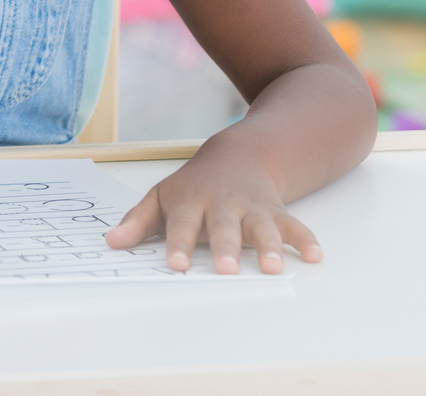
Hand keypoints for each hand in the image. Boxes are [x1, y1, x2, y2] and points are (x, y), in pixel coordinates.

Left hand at [104, 147, 319, 274]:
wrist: (238, 156)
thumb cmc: (194, 185)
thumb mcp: (162, 197)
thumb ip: (138, 221)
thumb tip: (110, 243)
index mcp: (191, 203)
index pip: (182, 225)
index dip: (179, 245)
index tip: (177, 265)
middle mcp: (223, 206)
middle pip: (224, 227)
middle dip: (226, 248)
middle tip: (226, 269)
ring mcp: (252, 208)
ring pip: (262, 227)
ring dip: (269, 246)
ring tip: (273, 267)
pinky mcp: (276, 212)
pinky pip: (293, 225)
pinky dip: (305, 239)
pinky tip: (314, 256)